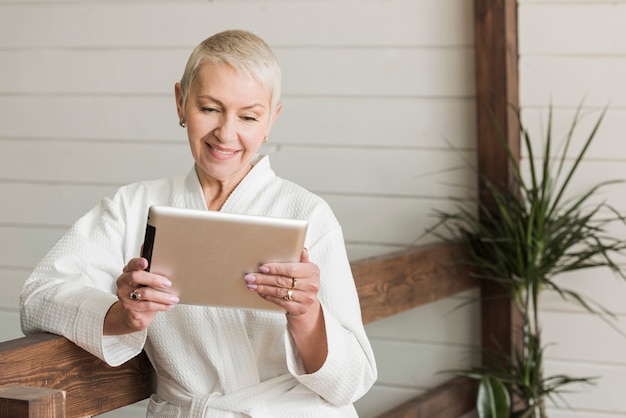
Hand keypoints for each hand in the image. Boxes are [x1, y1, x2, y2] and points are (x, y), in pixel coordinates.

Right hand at [104, 257, 178, 334]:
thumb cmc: (144, 295)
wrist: (135, 315)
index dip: (137, 263)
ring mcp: (124, 295)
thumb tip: (171, 274)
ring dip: (162, 296)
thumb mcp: (148, 284)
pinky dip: (161, 305)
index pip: (132, 264)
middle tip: (168, 284)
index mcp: (129, 271)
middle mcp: (124, 281)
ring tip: (174, 298)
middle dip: (154, 279)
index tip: (145, 262)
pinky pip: (147, 305)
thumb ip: (153, 276)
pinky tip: (169, 305)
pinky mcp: (128, 307)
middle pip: (136, 277)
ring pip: (144, 293)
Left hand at [244, 248, 326, 371]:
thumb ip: (301, 259)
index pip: (291, 269)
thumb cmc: (303, 280)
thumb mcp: (304, 267)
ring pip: (280, 292)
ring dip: (263, 288)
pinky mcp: (299, 308)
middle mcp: (311, 285)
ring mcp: (306, 298)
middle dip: (264, 279)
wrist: (308, 300)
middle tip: (250, 277)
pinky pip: (280, 302)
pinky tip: (261, 292)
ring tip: (252, 285)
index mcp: (312, 271)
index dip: (275, 268)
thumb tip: (302, 249)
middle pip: (283, 281)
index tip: (262, 268)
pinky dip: (268, 297)